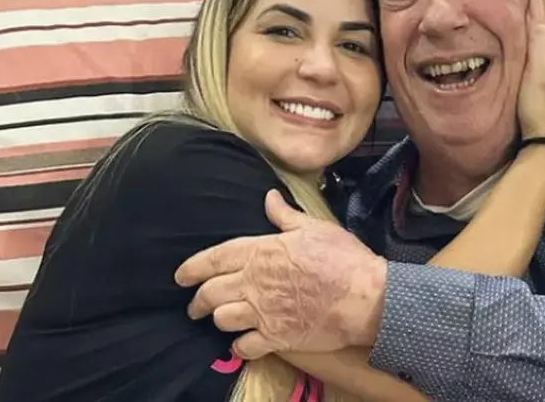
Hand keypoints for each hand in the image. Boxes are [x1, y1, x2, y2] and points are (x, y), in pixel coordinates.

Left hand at [174, 189, 387, 358]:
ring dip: (218, 319)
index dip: (192, 268)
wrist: (363, 296)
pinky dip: (238, 347)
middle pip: (211, 293)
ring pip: (222, 319)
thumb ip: (285, 215)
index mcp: (261, 252)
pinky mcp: (276, 337)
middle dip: (197, 300)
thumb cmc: (341, 257)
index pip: (214, 258)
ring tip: (220, 320)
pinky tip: (240, 344)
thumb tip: (269, 197)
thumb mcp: (314, 227)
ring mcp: (263, 313)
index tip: (180, 276)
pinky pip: (244, 347)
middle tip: (194, 305)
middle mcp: (254, 283)